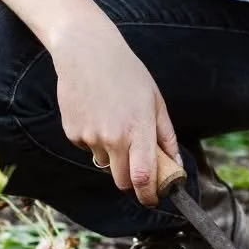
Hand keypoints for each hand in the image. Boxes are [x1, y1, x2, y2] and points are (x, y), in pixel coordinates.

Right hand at [48, 9, 180, 208]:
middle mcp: (113, 137)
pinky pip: (88, 148)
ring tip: (113, 118)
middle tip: (136, 157)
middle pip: (122, 181)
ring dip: (112, 153)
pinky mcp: (72, 134)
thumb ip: (166, 136)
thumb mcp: (155, 100)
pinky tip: (97, 112)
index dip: (150, 194)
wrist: (86, 51)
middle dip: (131, 177)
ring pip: (105, 162)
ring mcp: (90, 137)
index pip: (144, 178)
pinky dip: (94, 139)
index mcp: (138, 128)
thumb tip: (176, 165)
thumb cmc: (127, 72)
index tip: (154, 197)